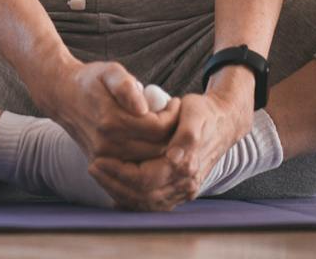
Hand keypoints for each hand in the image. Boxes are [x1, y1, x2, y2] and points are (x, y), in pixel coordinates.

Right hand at [31, 59, 180, 162]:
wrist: (60, 95)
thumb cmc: (90, 80)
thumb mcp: (109, 71)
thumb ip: (125, 85)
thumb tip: (142, 106)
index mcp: (112, 120)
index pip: (158, 128)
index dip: (174, 116)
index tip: (176, 103)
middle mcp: (107, 144)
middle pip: (157, 150)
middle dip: (173, 134)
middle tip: (177, 118)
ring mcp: (104, 158)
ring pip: (149, 162)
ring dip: (164, 148)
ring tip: (167, 128)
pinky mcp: (102, 164)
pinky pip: (135, 169)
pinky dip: (150, 159)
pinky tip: (153, 143)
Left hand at [87, 89, 249, 210]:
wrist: (223, 121)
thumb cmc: (204, 112)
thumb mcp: (194, 114)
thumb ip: (186, 135)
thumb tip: (173, 158)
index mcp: (187, 166)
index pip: (145, 179)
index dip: (119, 172)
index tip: (98, 160)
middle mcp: (186, 184)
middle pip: (142, 196)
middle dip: (114, 184)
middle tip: (93, 167)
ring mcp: (183, 190)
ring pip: (145, 203)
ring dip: (119, 191)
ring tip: (100, 175)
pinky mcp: (179, 189)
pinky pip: (151, 202)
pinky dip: (131, 197)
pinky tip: (114, 186)